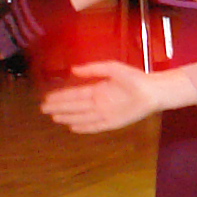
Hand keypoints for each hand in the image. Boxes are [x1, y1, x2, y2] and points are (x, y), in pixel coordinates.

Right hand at [41, 60, 160, 134]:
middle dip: (59, 107)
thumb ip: (93, 69)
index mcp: (97, 89)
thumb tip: (73, 70)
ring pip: (82, 116)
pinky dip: (84, 127)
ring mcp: (105, 113)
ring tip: (54, 118)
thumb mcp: (112, 69)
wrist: (153, 91)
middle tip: (43, 109)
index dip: (60, 96)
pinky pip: (95, 126)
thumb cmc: (135, 78)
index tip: (47, 98)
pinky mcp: (112, 123)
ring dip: (68, 117)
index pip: (74, 94)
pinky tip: (72, 128)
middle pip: (75, 106)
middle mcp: (98, 102)